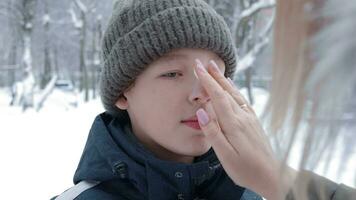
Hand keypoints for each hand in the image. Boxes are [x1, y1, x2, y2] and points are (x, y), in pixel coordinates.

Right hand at [194, 59, 289, 199]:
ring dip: (223, 80)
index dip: (207, 81)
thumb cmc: (246, 170)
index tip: (198, 67)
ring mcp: (250, 118)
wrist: (273, 176)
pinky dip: (234, 90)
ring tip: (215, 69)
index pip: (218, 97)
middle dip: (214, 76)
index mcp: (233, 124)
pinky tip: (232, 87)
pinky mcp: (254, 122)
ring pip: (234, 94)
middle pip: (226, 92)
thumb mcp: (226, 156)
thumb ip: (213, 133)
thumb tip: (202, 110)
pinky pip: (242, 100)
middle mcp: (242, 117)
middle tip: (204, 61)